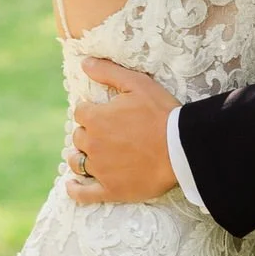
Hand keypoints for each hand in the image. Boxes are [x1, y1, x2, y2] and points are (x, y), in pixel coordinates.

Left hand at [66, 58, 178, 203]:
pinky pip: (84, 194)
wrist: (182, 148)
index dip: (92, 111)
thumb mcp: (138, 84)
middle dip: (88, 133)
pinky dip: (75, 190)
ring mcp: (100, 169)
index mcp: (96, 118)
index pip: (81, 112)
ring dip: (80, 156)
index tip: (104, 114)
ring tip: (89, 155)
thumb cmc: (162, 114)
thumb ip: (108, 72)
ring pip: (77, 161)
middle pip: (78, 137)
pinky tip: (72, 186)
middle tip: (106, 134)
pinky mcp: (110, 189)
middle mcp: (92, 144)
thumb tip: (84, 62)